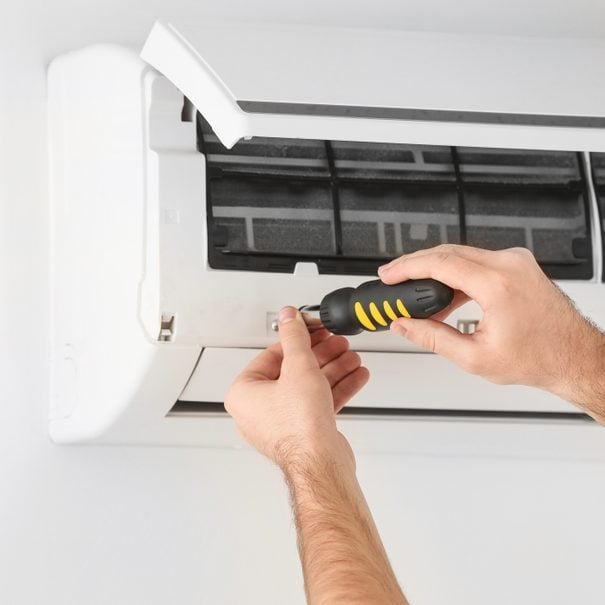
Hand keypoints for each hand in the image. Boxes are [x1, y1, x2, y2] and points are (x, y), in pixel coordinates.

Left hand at [225, 307, 369, 467]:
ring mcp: (282, 422)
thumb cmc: (299, 427)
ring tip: (351, 358)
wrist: (320, 463)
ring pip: (309, 387)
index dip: (296, 339)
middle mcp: (259, 410)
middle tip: (336, 343)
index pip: (272, 355)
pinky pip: (318, 403)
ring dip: (334, 370)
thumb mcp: (299, 366)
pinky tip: (355, 376)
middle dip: (321, 355)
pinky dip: (337, 388)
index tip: (310, 329)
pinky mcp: (303, 431)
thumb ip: (295, 337)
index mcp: (245, 393)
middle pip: (293, 370)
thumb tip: (289, 317)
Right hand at [378, 245, 604, 406]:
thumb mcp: (475, 357)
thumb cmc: (539, 358)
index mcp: (499, 285)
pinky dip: (455, 274)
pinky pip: (477, 261)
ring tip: (416, 294)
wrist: (573, 356)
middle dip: (415, 265)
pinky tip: (443, 295)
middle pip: (448, 252)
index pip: (440, 263)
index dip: (407, 267)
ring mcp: (516, 262)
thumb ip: (432, 338)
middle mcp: (509, 265)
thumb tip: (405, 325)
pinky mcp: (518, 265)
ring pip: (461, 254)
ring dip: (435, 270)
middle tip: (394, 279)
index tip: (389, 274)